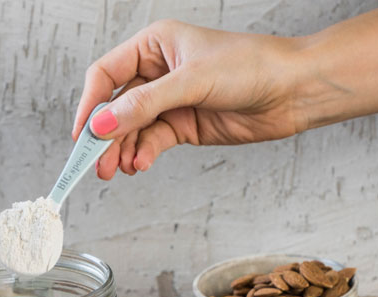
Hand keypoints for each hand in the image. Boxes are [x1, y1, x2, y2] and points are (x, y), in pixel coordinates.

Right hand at [73, 20, 301, 178]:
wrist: (294, 90)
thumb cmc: (253, 66)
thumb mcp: (192, 81)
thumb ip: (144, 105)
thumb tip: (102, 124)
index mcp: (154, 46)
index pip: (106, 75)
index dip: (90, 105)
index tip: (82, 134)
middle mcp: (158, 72)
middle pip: (115, 108)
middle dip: (104, 137)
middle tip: (96, 164)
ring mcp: (170, 101)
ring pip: (131, 130)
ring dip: (122, 151)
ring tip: (118, 169)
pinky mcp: (183, 125)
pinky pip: (152, 141)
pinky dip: (144, 154)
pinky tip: (141, 164)